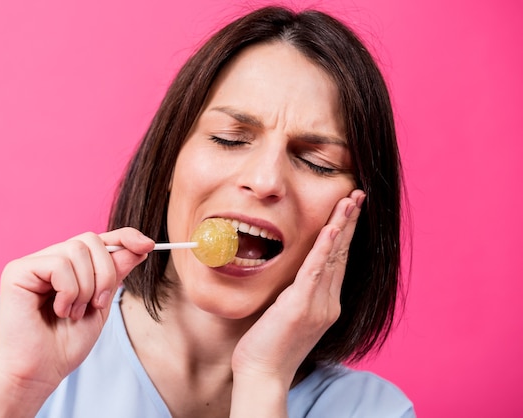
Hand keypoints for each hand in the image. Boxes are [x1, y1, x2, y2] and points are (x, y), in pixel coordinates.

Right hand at [0, 228, 153, 399]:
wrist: (40, 373)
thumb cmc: (65, 344)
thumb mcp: (101, 305)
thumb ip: (115, 274)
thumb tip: (139, 246)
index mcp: (68, 266)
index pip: (99, 239)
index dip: (125, 237)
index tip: (148, 245)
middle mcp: (49, 259)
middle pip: (90, 240)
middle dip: (105, 273)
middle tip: (98, 304)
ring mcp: (32, 263)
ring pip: (76, 250)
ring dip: (85, 288)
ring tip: (73, 313)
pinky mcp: (17, 271)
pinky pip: (59, 264)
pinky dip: (68, 291)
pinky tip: (59, 311)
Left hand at [230, 190, 364, 414]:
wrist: (263, 374)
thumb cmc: (269, 346)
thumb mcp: (287, 314)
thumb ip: (297, 293)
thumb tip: (296, 273)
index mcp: (326, 303)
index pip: (338, 261)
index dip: (345, 233)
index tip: (349, 209)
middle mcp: (328, 303)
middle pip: (342, 254)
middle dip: (350, 222)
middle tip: (357, 195)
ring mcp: (318, 305)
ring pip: (334, 257)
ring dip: (342, 226)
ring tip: (350, 201)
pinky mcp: (302, 306)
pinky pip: (316, 271)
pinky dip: (325, 248)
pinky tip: (332, 228)